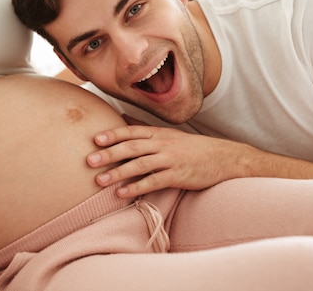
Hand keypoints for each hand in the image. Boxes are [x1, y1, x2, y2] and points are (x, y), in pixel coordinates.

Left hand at [87, 124, 248, 197]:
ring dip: (118, 172)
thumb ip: (144, 129)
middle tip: (88, 160)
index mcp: (158, 133)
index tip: (94, 139)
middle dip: (109, 153)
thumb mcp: (168, 134)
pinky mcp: (178, 176)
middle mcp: (162, 144)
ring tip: (99, 180)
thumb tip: (121, 118)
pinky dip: (136, 187)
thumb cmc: (191, 148)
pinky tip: (122, 193)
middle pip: (131, 147)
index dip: (113, 134)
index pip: (131, 131)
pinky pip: (154, 181)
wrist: (223, 158)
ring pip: (139, 164)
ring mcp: (170, 159)